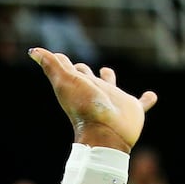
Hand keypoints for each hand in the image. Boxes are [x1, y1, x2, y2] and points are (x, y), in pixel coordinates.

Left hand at [29, 48, 156, 152]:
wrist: (105, 132)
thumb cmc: (84, 107)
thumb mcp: (65, 81)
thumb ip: (52, 65)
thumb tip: (33, 50)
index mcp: (83, 86)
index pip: (72, 71)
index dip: (64, 63)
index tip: (58, 58)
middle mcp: (98, 92)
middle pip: (90, 78)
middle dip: (84, 71)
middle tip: (79, 66)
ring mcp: (116, 102)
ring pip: (113, 87)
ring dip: (110, 78)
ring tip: (107, 71)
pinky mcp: (133, 111)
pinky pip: (142, 104)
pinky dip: (147, 100)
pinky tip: (152, 96)